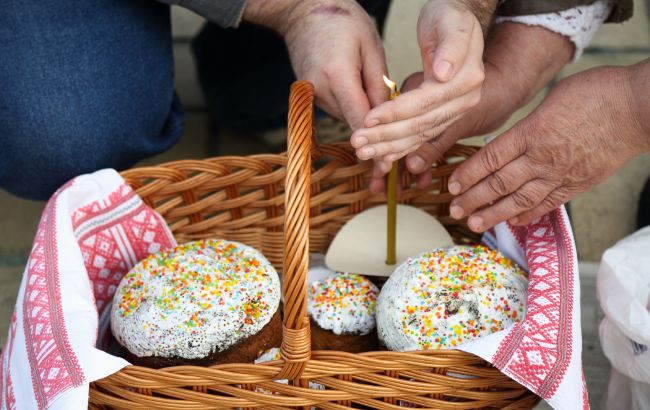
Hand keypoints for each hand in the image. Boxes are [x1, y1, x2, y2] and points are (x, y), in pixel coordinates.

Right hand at [245, 0, 387, 129]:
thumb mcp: (371, 46)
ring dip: (363, 116)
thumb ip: (379, 84)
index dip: (377, 142)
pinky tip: (361, 92)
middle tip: (394, 141)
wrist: (304, 12)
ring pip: (347, 117)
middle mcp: (321, 90)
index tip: (387, 164)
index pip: (361, 120)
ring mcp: (312, 95)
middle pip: (354, 123)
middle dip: (374, 129)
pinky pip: (338, 109)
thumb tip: (388, 116)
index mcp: (338, 75)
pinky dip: (352, 107)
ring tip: (379, 104)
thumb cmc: (342, 21)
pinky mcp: (310, 95)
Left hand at [350, 0, 488, 163]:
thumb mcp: (452, 22)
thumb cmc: (450, 18)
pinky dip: (400, 147)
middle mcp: (465, 100)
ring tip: (363, 151)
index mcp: (467, 79)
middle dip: (387, 135)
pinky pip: (420, 136)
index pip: (426, 102)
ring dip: (389, 147)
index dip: (396, 112)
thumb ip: (452, 46)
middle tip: (358, 141)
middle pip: (421, 124)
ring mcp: (455, 111)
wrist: (457, 23)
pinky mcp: (443, 117)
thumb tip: (444, 74)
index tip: (369, 118)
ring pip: (419, 135)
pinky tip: (381, 154)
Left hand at [447, 64, 649, 232]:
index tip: (452, 184)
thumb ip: (527, 125)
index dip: (469, 174)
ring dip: (494, 214)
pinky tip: (513, 222)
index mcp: (531, 132)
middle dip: (473, 198)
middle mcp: (542, 158)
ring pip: (519, 200)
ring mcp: (560, 174)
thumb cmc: (596, 93)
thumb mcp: (551, 100)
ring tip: (474, 223)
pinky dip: (528, 215)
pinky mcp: (578, 184)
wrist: (637, 108)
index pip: (490, 158)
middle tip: (454, 210)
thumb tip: (510, 140)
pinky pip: (547, 204)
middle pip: (499, 183)